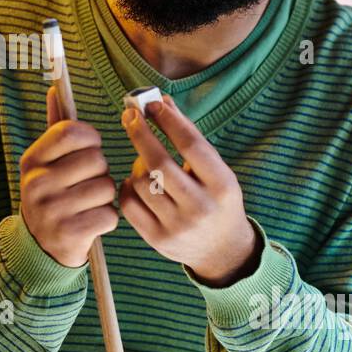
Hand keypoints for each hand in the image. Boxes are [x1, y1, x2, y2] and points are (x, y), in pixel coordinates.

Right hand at [18, 84, 118, 267]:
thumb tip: (56, 90)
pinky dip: (108, 219)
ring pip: (106, 187)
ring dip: (106, 196)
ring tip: (90, 203)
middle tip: (87, 183)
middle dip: (101, 171)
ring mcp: (50, 211)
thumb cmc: (53, 195)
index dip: (90, 137)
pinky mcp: (68, 234)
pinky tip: (92, 222)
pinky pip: (109, 215)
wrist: (40, 248)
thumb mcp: (46, 164)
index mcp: (31, 161)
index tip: (90, 148)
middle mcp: (36, 184)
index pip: (70, 131)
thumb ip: (55, 129)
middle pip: (96, 159)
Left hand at [118, 95, 257, 286]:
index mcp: (222, 185)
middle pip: (160, 163)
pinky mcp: (157, 239)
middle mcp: (201, 207)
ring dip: (137, 163)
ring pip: (142, 182)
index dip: (169, 121)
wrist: (222, 250)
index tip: (152, 103)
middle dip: (141, 134)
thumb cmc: (216, 198)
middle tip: (129, 115)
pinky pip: (130, 204)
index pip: (191, 145)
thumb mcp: (215, 170)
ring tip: (144, 160)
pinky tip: (136, 181)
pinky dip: (128, 186)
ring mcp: (178, 226)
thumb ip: (189, 136)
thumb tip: (162, 101)